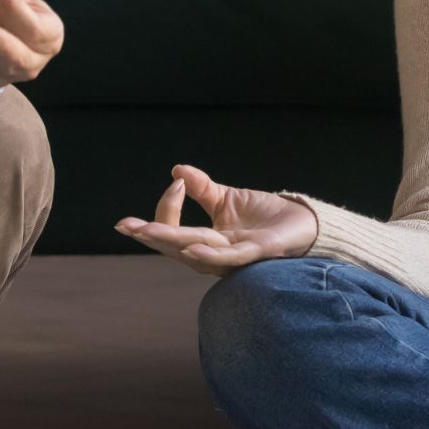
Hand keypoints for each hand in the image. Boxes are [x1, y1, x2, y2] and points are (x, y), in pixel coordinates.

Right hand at [114, 163, 319, 275]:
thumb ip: (202, 188)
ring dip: (170, 242)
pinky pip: (228, 259)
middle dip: (149, 235)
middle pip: (175, 246)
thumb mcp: (227, 198)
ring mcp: (234, 257)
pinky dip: (208, 255)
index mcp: (205, 243)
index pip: (174, 229)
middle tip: (124, 225)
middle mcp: (214, 255)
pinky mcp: (256, 254)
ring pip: (195, 252)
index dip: (168, 207)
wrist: (303, 223)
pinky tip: (191, 249)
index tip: (177, 181)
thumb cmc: (265, 216)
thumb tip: (176, 170)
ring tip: (146, 232)